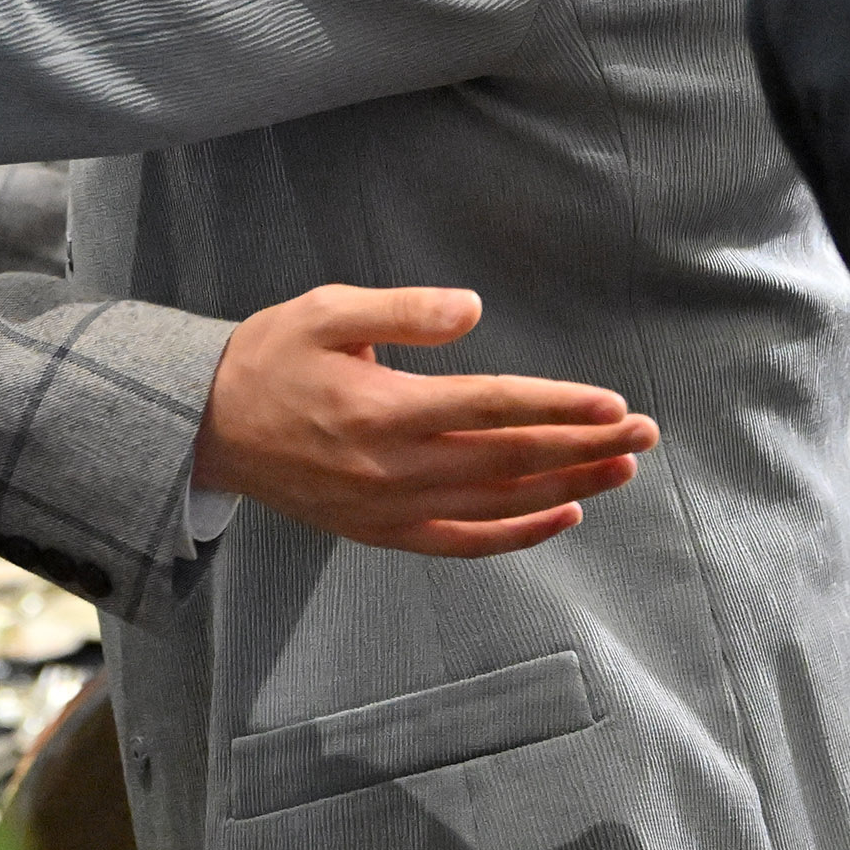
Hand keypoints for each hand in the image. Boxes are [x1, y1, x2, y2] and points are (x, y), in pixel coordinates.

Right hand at [192, 285, 656, 556]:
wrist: (206, 428)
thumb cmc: (268, 359)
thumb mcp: (324, 312)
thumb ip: (401, 310)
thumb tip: (472, 307)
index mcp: (383, 409)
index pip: (491, 407)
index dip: (557, 405)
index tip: (612, 402)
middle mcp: (394, 467)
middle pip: (509, 458)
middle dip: (584, 445)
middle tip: (644, 432)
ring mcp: (391, 508)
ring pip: (499, 502)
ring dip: (568, 485)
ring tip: (621, 467)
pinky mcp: (383, 532)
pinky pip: (466, 542)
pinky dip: (519, 533)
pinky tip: (563, 514)